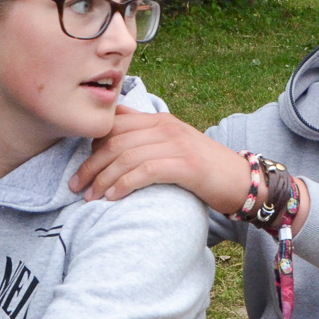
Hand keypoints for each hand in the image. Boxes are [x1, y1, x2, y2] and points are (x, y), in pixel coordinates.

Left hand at [71, 106, 253, 212]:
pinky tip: (113, 198)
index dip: (92, 145)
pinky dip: (123, 184)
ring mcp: (177, 144)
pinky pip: (144, 171)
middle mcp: (167, 127)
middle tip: (77, 186)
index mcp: (161, 120)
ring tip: (90, 197)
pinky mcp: (186, 165)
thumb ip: (148, 142)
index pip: (115, 123)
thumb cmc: (205, 170)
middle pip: (115, 141)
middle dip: (90, 165)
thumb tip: (112, 148)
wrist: (242, 180)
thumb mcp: (174, 147)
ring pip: (126, 156)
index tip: (83, 167)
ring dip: (102, 179)